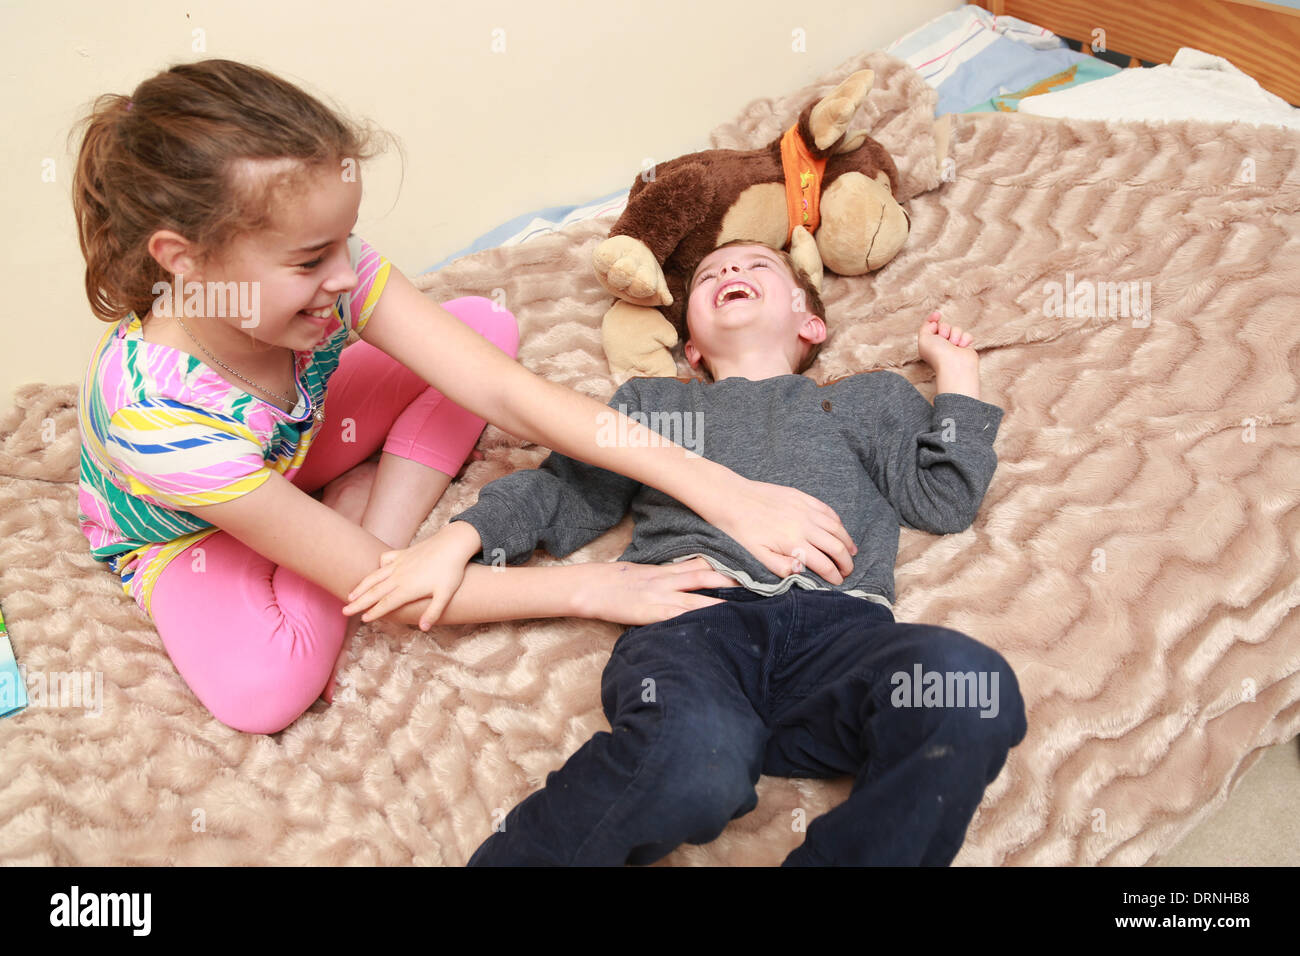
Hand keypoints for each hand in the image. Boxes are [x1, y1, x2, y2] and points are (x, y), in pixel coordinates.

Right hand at [342, 521, 480, 629]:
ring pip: (375, 577)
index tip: (363, 619)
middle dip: (359, 603)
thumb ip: (433, 612)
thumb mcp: (445, 594)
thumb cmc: (451, 571)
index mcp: (407, 588)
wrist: (452, 544)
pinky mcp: (403, 553)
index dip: (375, 612)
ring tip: (350, 595)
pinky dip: (378, 566)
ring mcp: (399, 563)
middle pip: (375, 592)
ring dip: (362, 586)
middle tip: (345, 611)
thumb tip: (423, 628)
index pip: (387, 603)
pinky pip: (385, 559)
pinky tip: (376, 571)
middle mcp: (399, 576)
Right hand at [571, 557, 735, 625]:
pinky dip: (698, 619)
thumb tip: (683, 576)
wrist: (588, 587)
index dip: (723, 564)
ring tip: (747, 604)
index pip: (699, 563)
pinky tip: (714, 624)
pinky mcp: (653, 614)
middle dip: (731, 579)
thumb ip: (663, 575)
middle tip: (758, 579)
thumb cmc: (611, 582)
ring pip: (698, 597)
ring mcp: (661, 597)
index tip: (746, 562)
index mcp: (664, 570)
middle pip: (706, 576)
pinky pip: (680, 616)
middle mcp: (667, 581)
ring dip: (722, 601)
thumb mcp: (641, 572)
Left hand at [704, 479, 857, 584]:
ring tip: (851, 552)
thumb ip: (780, 566)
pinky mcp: (802, 497)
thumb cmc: (741, 529)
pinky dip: (837, 522)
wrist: (731, 498)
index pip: (824, 563)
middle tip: (848, 571)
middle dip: (846, 562)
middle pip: (836, 546)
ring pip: (836, 528)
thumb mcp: (756, 554)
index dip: (834, 575)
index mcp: (794, 543)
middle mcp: (805, 525)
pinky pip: (827, 510)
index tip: (838, 582)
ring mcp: (805, 509)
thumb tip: (802, 572)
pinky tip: (839, 529)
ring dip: (847, 542)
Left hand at [917, 310, 977, 374]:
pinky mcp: (966, 347)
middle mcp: (941, 344)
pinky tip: (962, 347)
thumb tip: (934, 322)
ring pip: (957, 329)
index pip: (931, 326)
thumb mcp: (923, 338)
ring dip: (955, 335)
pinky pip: (967, 335)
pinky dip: (965, 340)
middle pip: (944, 325)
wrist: (954, 365)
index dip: (933, 319)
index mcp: (930, 343)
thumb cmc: (937, 353)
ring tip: (954, 345)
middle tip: (944, 338)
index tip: (937, 315)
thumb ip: (925, 327)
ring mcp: (954, 346)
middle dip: (945, 329)